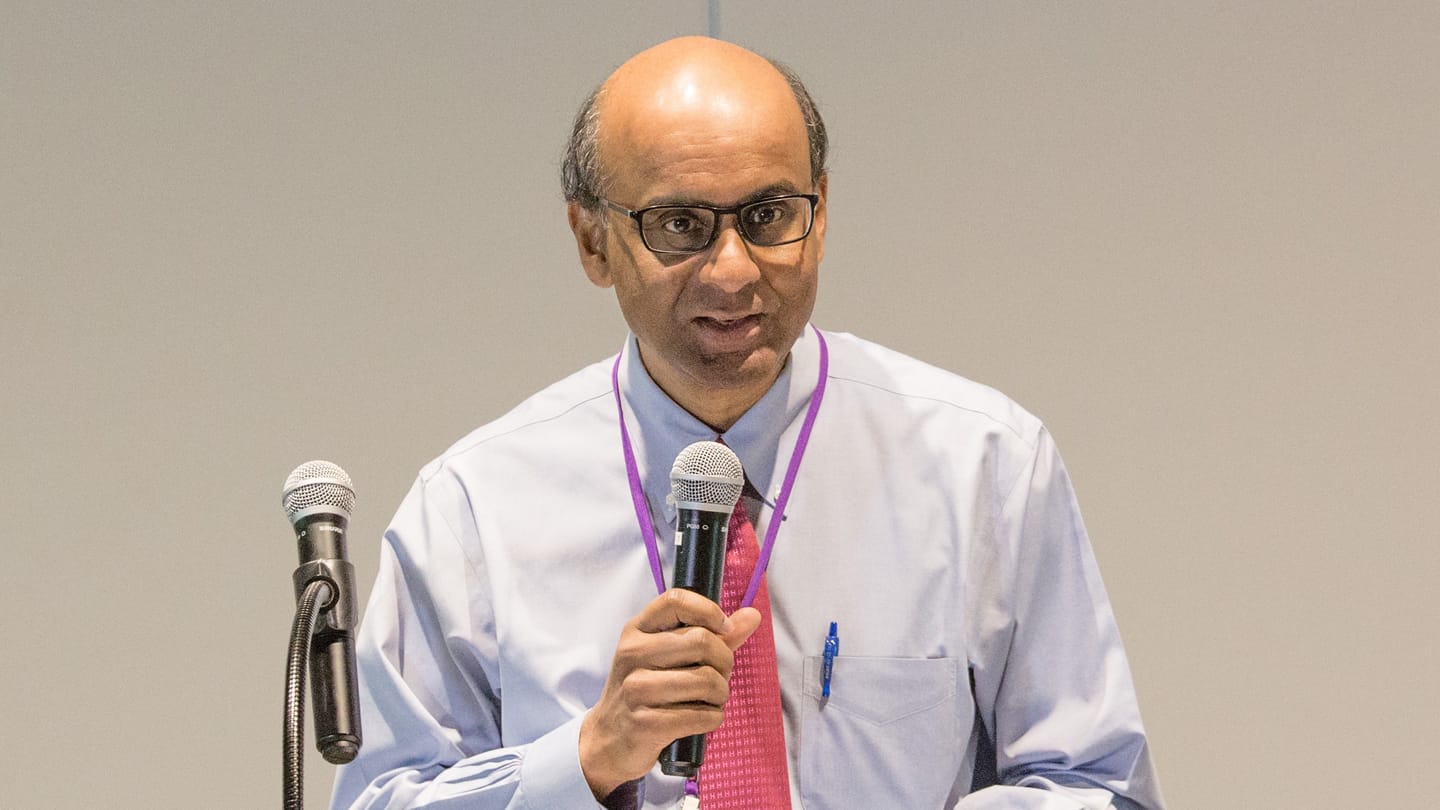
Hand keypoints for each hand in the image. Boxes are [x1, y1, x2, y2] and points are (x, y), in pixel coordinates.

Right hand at [579, 589, 760, 799]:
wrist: (610, 740)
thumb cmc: (646, 691)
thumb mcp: (668, 656)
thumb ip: (713, 635)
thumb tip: (753, 616)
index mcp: (637, 630)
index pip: (676, 600)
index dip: (709, 610)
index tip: (723, 628)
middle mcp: (632, 654)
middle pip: (701, 641)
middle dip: (724, 661)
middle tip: (719, 675)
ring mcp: (636, 688)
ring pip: (706, 680)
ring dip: (720, 694)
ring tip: (711, 699)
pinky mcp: (646, 723)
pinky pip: (702, 716)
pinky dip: (713, 718)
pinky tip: (703, 718)